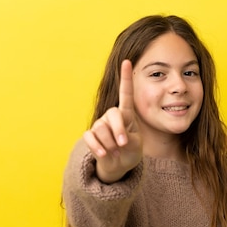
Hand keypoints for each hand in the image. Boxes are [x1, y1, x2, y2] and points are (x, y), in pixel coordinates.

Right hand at [83, 59, 142, 183]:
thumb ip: (128, 137)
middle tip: (123, 144)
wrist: (119, 164)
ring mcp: (100, 125)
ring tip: (115, 151)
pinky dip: (97, 147)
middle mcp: (111, 116)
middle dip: (118, 130)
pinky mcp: (90, 136)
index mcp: (126, 114)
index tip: (127, 62)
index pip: (126, 94)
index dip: (125, 78)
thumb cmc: (131, 150)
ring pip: (101, 129)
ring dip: (110, 143)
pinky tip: (104, 154)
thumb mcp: (136, 144)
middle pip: (112, 115)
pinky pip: (90, 137)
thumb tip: (115, 137)